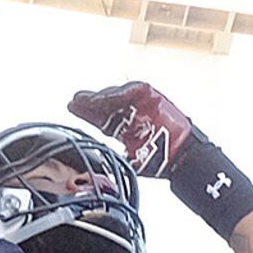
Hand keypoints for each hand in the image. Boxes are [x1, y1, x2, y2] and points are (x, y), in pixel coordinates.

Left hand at [69, 82, 204, 178]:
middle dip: (89, 103)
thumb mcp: (129, 162)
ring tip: (86, 99)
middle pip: (105, 105)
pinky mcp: (151, 95)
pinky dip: (117, 93)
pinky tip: (104, 98)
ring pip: (116, 95)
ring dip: (100, 97)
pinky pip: (131, 90)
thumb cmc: (161, 161)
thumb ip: (113, 159)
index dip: (87, 114)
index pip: (102, 119)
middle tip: (74, 101)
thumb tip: (94, 162)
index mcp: (126, 129)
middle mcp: (132, 114)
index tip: (71, 108)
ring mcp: (141, 104)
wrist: (181, 157)